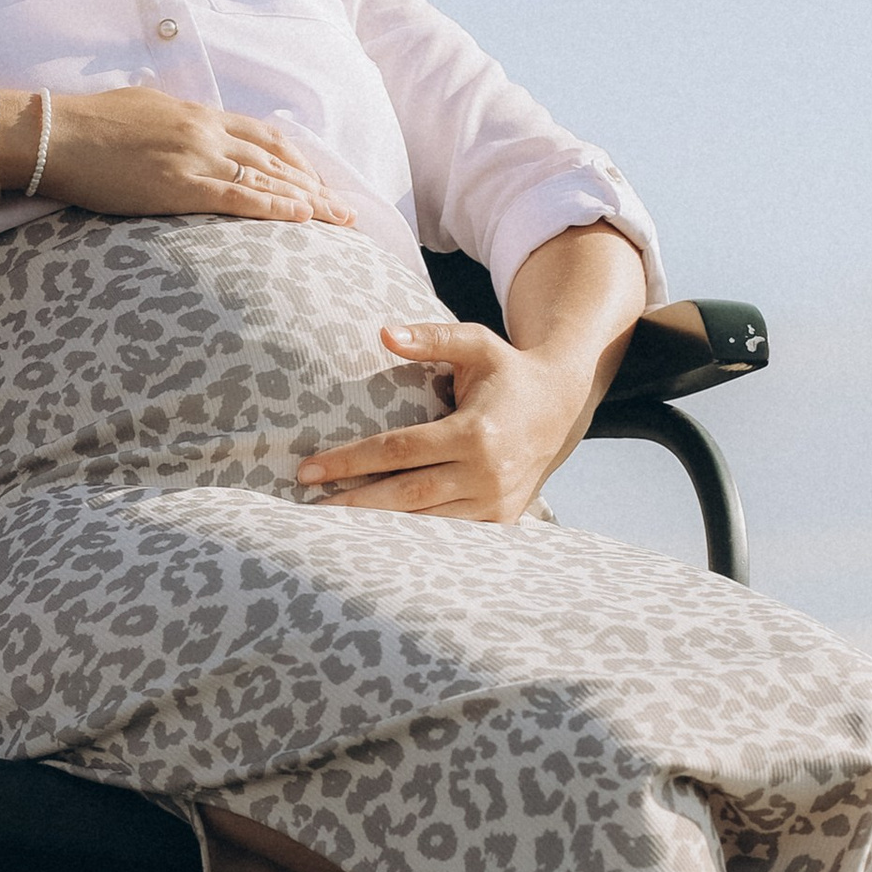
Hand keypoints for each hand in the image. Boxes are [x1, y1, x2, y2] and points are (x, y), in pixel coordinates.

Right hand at [32, 86, 353, 227]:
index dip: (298, 161)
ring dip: (308, 201)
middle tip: (346, 209)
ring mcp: (195, 156)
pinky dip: (274, 207)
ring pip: (266, 179)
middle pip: (276, 160)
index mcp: (198, 113)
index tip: (320, 182)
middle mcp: (206, 131)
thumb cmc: (89, 123)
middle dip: (316, 186)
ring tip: (339, 220)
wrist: (54, 134)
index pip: (264, 136)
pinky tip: (301, 218)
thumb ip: (175, 120)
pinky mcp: (178, 185)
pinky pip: (238, 198)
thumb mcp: (144, 108)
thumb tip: (186, 126)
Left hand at [297, 314, 591, 522]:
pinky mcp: (502, 520)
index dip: (351, 460)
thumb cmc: (508, 372)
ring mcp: (496, 502)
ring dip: (377, 527)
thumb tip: (384, 333)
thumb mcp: (476, 344)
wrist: (564, 406)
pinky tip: (375, 538)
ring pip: (424, 521)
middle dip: (353, 502)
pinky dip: (410, 536)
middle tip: (309, 509)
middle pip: (405, 494)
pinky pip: (448, 533)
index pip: (399, 450)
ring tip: (332, 527)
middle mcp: (486, 472)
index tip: (308, 469)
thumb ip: (431, 338)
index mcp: (475, 432)